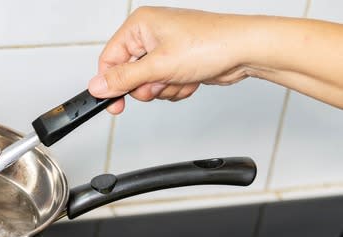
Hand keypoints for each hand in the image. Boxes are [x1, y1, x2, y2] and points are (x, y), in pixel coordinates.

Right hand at [89, 7, 251, 113]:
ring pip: (147, 84)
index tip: (113, 104)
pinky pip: (164, 86)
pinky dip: (176, 88)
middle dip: (145, 86)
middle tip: (159, 83)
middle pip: (128, 75)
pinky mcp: (178, 63)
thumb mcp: (158, 66)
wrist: (246, 50)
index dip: (110, 83)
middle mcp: (150, 35)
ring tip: (180, 77)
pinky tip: (190, 79)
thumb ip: (123, 79)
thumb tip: (97, 86)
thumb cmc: (210, 44)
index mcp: (140, 25)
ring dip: (162, 89)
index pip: (109, 59)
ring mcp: (165, 50)